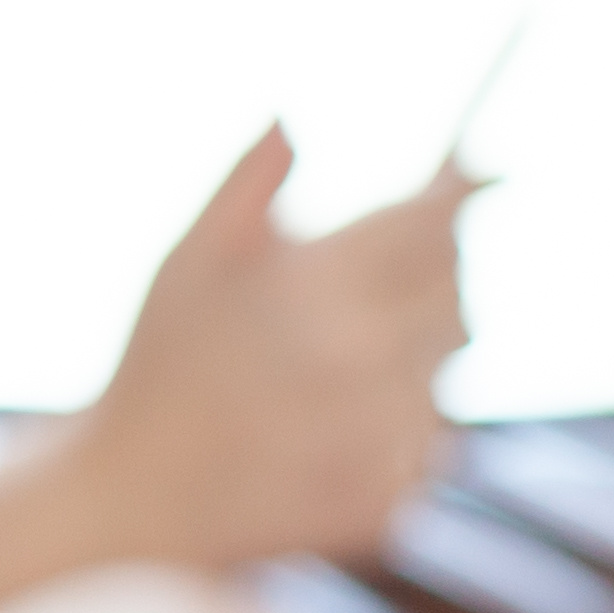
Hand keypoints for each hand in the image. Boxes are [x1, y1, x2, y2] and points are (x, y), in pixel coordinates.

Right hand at [57, 128, 473, 569]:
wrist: (133, 496)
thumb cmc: (155, 364)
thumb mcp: (185, 259)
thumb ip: (247, 183)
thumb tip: (292, 116)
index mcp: (325, 289)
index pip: (435, 221)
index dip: (460, 191)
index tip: (480, 172)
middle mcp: (372, 361)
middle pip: (459, 293)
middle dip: (430, 277)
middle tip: (367, 286)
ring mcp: (387, 435)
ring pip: (449, 371)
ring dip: (411, 356)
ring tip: (329, 368)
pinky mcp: (393, 493)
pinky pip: (433, 440)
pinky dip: (399, 426)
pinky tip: (329, 428)